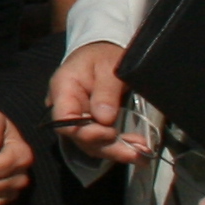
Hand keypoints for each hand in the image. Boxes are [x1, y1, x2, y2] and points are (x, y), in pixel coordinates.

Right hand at [47, 41, 150, 167]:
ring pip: (92, 144)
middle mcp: (67, 108)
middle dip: (108, 147)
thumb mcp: (109, 65)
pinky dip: (120, 146)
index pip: (64, 119)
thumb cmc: (103, 54)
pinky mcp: (92, 125)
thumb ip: (106, 90)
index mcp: (63, 88)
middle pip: (80, 137)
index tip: (108, 132)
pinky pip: (102, 141)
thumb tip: (105, 119)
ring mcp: (79, 119)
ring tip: (142, 152)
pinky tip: (139, 149)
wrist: (102, 52)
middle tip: (135, 151)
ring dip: (117, 151)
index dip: (84, 131)